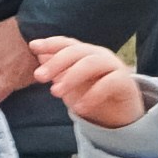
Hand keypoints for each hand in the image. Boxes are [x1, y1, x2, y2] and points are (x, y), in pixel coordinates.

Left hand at [26, 34, 144, 129]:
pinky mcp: (125, 82)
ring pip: (91, 64)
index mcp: (85, 53)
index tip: (32, 46)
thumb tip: (40, 57)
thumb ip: (58, 72)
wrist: (121, 114)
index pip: (67, 44)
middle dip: (56, 62)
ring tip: (55, 93)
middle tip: (39, 76)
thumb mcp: (71, 85)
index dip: (50, 43)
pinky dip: (92, 95)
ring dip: (71, 77)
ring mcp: (114, 66)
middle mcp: (99, 55)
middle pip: (77, 51)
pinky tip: (78, 108)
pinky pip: (109, 83)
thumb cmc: (93, 95)